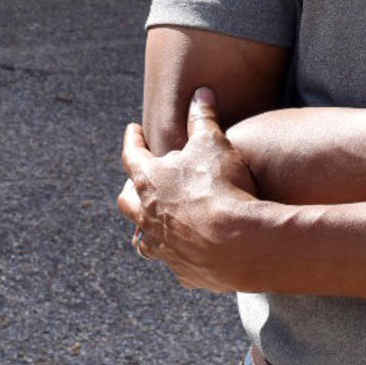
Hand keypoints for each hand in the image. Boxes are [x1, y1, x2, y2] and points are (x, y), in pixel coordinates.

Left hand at [118, 88, 262, 291]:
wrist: (238, 244)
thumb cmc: (219, 187)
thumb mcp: (213, 143)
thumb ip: (203, 118)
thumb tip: (200, 94)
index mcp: (148, 181)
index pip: (132, 155)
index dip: (133, 140)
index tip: (133, 130)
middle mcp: (148, 217)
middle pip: (127, 201)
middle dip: (131, 188)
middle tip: (136, 180)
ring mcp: (164, 247)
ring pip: (144, 238)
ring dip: (147, 227)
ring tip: (152, 221)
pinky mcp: (183, 270)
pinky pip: (173, 261)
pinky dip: (176, 252)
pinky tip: (186, 249)